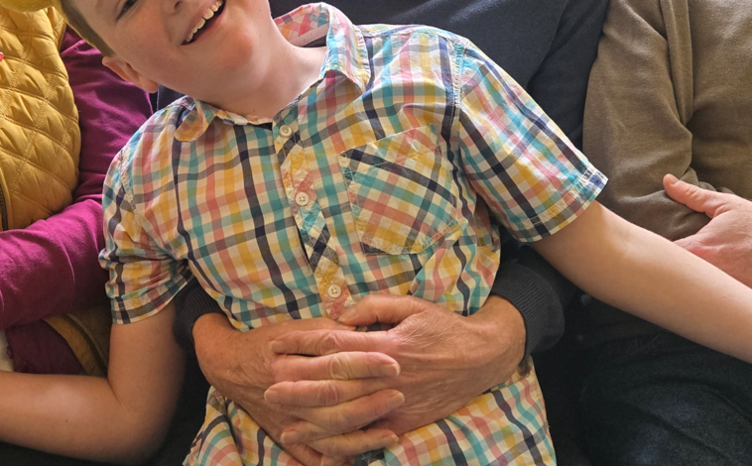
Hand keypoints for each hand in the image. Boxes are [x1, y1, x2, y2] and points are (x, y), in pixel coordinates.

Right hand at [194, 313, 396, 465]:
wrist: (229, 364)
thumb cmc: (268, 340)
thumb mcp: (295, 327)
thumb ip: (328, 331)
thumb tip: (363, 332)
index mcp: (291, 360)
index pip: (335, 362)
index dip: (366, 363)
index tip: (394, 362)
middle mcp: (287, 391)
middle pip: (334, 399)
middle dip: (370, 399)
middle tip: (399, 394)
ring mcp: (286, 418)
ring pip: (327, 432)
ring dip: (362, 435)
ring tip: (391, 431)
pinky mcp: (285, 435)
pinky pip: (314, 454)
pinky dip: (337, 459)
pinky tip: (362, 456)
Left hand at [268, 294, 524, 455]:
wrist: (482, 357)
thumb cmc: (443, 326)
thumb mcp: (410, 305)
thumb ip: (373, 307)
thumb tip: (338, 311)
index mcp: (387, 344)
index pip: (335, 345)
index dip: (303, 344)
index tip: (278, 344)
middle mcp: (389, 376)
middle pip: (334, 384)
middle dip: (298, 387)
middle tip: (269, 388)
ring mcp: (397, 402)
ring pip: (348, 415)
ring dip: (314, 421)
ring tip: (286, 423)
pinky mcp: (406, 421)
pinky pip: (371, 436)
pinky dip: (345, 443)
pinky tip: (323, 446)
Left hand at [662, 175, 751, 300]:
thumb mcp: (725, 205)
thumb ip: (691, 195)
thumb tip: (667, 180)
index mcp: (698, 250)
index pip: (662, 258)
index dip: (657, 257)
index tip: (657, 255)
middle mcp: (708, 276)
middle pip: (674, 282)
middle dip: (672, 277)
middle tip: (671, 272)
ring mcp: (724, 296)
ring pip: (695, 299)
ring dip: (693, 293)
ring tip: (691, 287)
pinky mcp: (739, 309)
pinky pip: (719, 311)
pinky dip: (716, 306)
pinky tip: (715, 301)